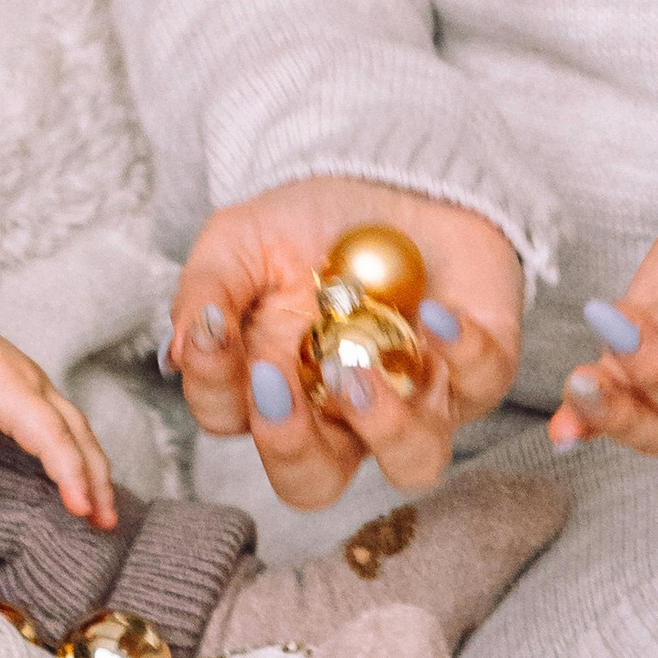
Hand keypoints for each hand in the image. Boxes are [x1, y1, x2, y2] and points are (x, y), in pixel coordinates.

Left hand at [0, 253, 117, 530]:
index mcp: (11, 384)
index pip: (52, 434)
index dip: (70, 472)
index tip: (81, 509)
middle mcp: (32, 383)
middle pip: (78, 432)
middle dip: (98, 477)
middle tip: (107, 522)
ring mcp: (32, 385)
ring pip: (77, 428)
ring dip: (94, 468)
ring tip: (102, 512)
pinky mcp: (25, 391)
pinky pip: (64, 424)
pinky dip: (79, 453)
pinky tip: (77, 479)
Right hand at [168, 177, 523, 509]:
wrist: (396, 176)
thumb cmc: (312, 222)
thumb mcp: (241, 239)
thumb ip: (206, 289)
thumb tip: (178, 351)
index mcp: (276, 386)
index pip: (231, 422)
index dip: (215, 389)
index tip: (212, 330)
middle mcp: (342, 412)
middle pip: (312, 481)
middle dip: (288, 446)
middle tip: (274, 382)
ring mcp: (416, 398)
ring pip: (412, 462)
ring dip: (383, 425)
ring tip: (357, 365)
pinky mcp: (480, 369)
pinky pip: (480, 384)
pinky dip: (460, 352)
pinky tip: (432, 310)